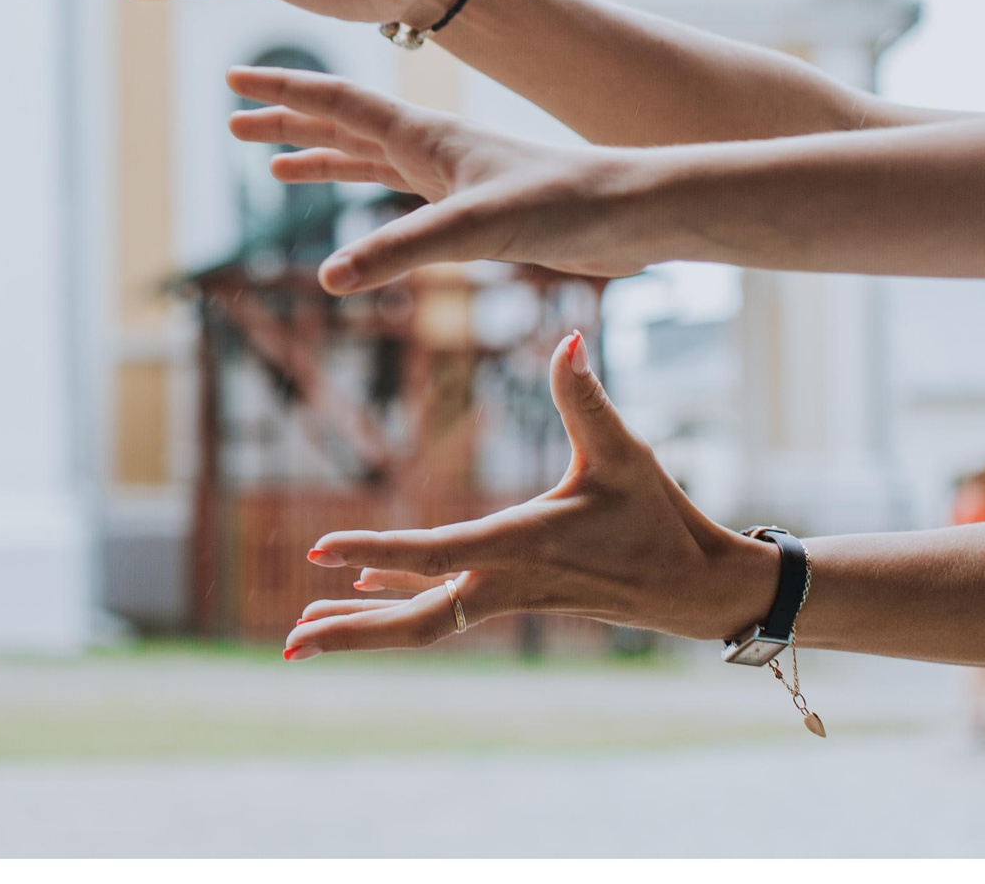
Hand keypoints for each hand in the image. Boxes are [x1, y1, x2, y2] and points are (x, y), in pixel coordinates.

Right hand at [227, 64, 658, 292]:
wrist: (631, 213)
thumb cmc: (563, 204)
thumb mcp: (475, 229)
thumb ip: (401, 251)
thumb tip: (329, 278)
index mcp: (424, 135)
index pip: (337, 102)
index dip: (283, 92)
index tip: (233, 82)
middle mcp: (429, 147)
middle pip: (341, 124)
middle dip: (286, 121)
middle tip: (233, 121)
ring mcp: (448, 176)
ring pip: (365, 158)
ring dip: (317, 157)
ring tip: (272, 166)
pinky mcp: (468, 207)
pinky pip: (395, 192)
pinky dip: (360, 192)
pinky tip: (349, 208)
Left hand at [285, 332, 780, 657]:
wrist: (695, 589)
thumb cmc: (658, 515)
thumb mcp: (626, 451)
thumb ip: (586, 397)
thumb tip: (569, 339)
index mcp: (523, 544)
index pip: (434, 553)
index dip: (375, 553)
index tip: (317, 552)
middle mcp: (506, 583)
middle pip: (416, 622)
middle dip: (351, 635)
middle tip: (289, 645)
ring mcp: (505, 599)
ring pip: (422, 625)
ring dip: (362, 630)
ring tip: (299, 635)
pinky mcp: (509, 600)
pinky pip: (440, 612)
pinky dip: (395, 605)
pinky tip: (358, 597)